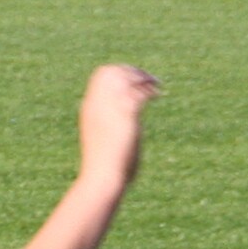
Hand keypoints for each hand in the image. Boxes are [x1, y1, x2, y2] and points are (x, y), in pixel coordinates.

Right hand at [76, 64, 159, 188]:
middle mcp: (97, 104)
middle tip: (150, 81)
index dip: (120, 74)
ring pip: (126, 77)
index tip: (136, 82)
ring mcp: (110, 108)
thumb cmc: (102, 167)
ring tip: (156, 86)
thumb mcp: (102, 142)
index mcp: (90, 109)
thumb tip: (122, 134)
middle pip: (112, 71)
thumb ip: (110, 129)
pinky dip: (149, 90)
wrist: (101, 177)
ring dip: (143, 77)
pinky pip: (139, 91)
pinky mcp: (125, 114)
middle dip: (133, 72)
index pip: (102, 76)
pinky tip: (157, 96)